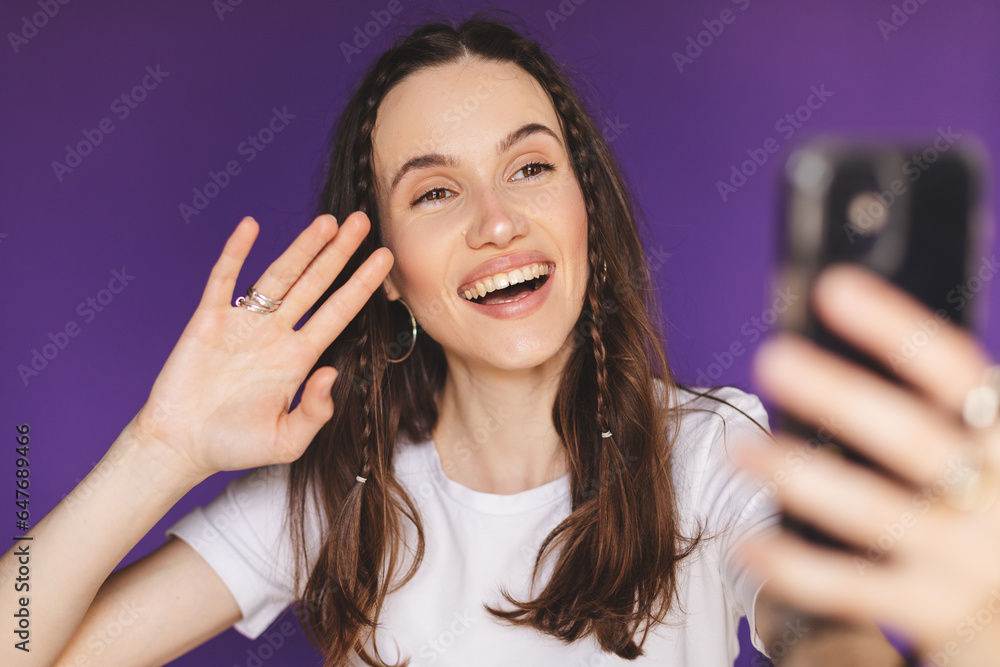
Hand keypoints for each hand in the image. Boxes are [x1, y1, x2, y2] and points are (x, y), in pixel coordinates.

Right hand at [128, 212, 391, 479]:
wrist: (181, 447)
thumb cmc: (234, 445)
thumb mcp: (286, 441)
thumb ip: (315, 412)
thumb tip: (332, 372)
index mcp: (298, 358)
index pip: (338, 313)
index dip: (362, 285)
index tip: (385, 258)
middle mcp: (275, 334)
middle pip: (314, 284)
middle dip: (339, 253)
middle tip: (363, 221)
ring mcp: (243, 324)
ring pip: (278, 276)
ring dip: (301, 248)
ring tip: (327, 221)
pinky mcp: (208, 320)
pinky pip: (224, 279)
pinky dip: (236, 252)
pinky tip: (250, 226)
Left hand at [736, 265, 999, 665]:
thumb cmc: (990, 514)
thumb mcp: (985, 456)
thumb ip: (939, 414)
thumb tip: (842, 322)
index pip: (951, 369)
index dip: (893, 326)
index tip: (833, 288)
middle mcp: (992, 492)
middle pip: (913, 437)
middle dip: (842, 395)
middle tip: (773, 358)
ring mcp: (966, 557)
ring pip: (876, 512)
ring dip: (802, 477)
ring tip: (740, 450)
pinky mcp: (936, 610)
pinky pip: (854, 588)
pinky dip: (795, 567)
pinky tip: (745, 545)